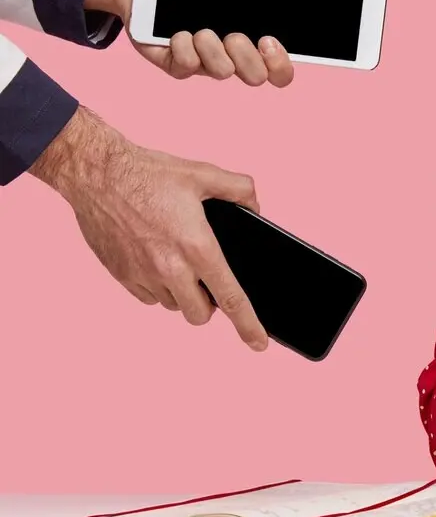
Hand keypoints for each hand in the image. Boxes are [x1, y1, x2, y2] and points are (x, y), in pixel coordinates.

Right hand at [28, 106, 268, 350]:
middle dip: (209, 305)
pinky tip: (157, 259)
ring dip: (182, 293)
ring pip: (173, 305)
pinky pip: (148, 297)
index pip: (230, 298)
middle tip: (208, 280)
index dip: (248, 325)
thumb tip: (255, 207)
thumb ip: (239, 189)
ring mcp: (142, 275)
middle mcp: (169, 267)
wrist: (96, 174)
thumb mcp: (204, 173)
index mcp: (196, 246)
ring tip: (179, 260)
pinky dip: (158, 287)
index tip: (259, 344)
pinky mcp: (121, 275)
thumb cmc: (149, 173)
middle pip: (200, 314)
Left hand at [86, 0, 294, 86]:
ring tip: (201, 31)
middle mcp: (230, 56)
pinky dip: (184, 49)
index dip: (280, 65)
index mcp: (252, 41)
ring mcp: (204, 61)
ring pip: (221, 73)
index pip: (279, 72)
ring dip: (213, 50)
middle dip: (247, 57)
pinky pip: (186, 68)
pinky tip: (178, 32)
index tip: (268, 40)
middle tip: (234, 36)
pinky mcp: (174, 62)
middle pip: (256, 76)